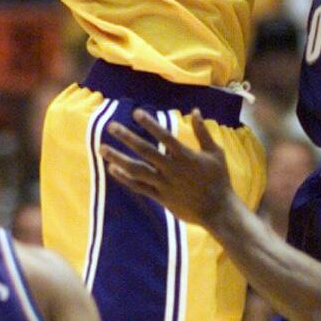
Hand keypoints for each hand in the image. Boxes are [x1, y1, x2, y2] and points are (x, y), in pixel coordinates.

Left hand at [102, 109, 235, 228]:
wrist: (218, 210)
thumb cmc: (218, 179)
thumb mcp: (215, 152)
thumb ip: (202, 132)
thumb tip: (196, 110)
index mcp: (185, 156)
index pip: (164, 136)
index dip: (150, 124)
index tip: (135, 113)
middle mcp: (171, 169)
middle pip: (145, 151)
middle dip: (126, 137)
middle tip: (111, 126)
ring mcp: (164, 184)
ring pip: (136, 170)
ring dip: (118, 158)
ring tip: (102, 148)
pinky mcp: (160, 198)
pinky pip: (139, 187)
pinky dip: (125, 178)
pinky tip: (112, 169)